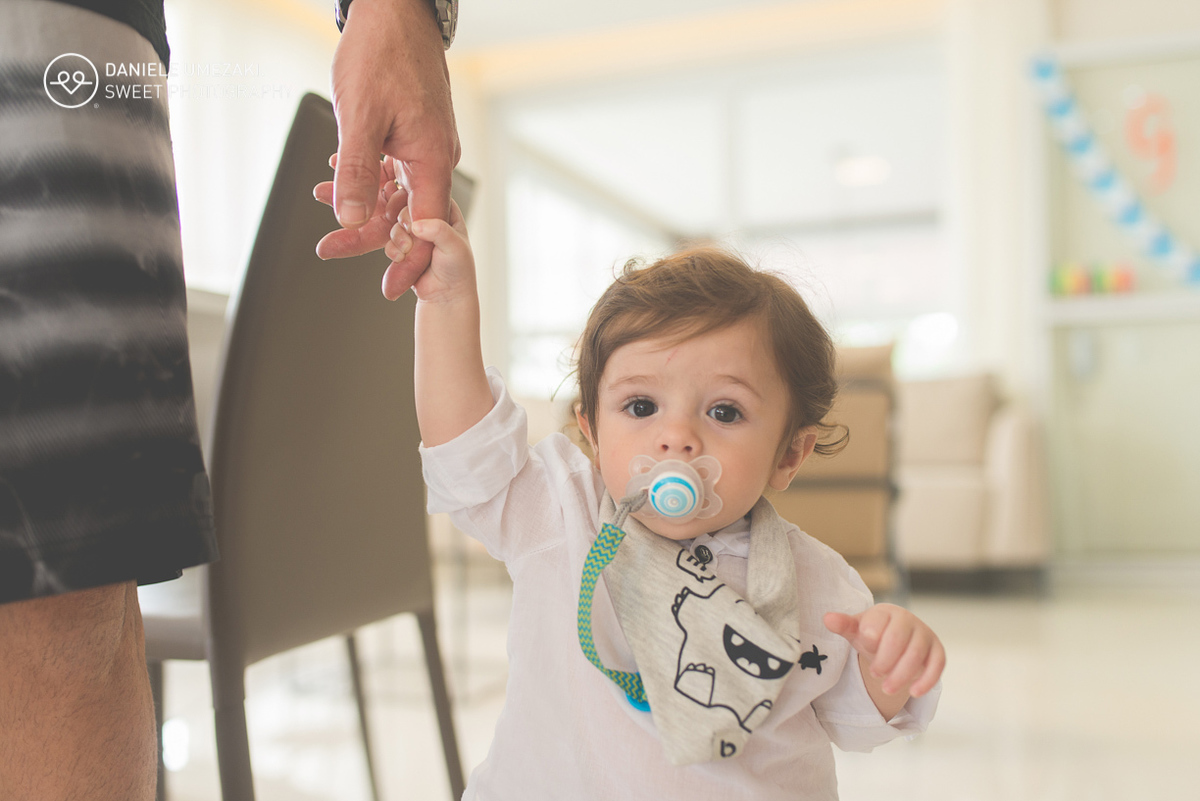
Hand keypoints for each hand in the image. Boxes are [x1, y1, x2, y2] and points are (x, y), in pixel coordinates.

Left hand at [315, 0, 460, 300]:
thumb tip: (349, 217)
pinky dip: (369, 179)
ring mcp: (425, 144)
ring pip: (398, 192)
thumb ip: (356, 172)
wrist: (393, 11)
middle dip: (370, 234)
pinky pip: (394, 169)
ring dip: (364, 205)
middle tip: (332, 248)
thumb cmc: (382, 54)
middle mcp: (435, 156)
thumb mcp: (360, 118)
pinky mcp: (413, 132)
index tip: (392, 286)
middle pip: (408, 214)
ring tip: (328, 217)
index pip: (426, 226)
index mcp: (432, 158)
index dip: (409, 259)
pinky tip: (341, 179)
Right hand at [389, 200, 472, 302]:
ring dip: (397, 238)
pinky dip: (393, 250)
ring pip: (395, 224)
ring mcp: (415, 233)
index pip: (426, 192)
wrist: (445, 295)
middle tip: (410, 237)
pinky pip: (390, 241)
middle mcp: (429, 219)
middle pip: (405, 207)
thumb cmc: (457, 271)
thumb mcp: (454, 247)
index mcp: (446, 210)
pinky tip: (401, 259)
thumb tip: (417, 224)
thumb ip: (439, 231)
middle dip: (404, 224)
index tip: (410, 216)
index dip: (414, 202)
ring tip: (407, 252)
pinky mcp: (403, 247)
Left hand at [824, 604, 943, 700]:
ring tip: (887, 689)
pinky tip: (914, 693)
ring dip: (902, 674)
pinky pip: (937, 665)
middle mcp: (908, 620)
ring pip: (917, 654)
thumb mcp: (856, 630)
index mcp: (886, 612)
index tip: (865, 648)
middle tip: (874, 674)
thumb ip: (844, 625)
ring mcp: (925, 634)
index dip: (871, 639)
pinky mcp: (937, 651)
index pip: (879, 622)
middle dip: (885, 660)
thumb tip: (827, 619)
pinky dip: (927, 680)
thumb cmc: (873, 634)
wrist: (895, 641)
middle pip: (899, 639)